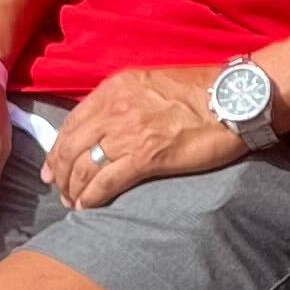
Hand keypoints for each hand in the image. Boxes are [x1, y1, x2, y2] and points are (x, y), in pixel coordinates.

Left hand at [48, 68, 240, 210]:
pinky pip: (106, 183)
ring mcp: (129, 133)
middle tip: (60, 190)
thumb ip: (125, 100)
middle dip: (60, 173)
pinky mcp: (147, 157)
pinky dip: (91, 198)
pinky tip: (89, 207)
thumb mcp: (152, 83)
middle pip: (71, 147)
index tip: (53, 167)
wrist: (236, 97)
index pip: (72, 122)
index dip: (58, 150)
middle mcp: (115, 108)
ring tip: (74, 203)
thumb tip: (108, 125)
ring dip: (74, 189)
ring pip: (84, 167)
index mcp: (115, 88)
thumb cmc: (203, 90)